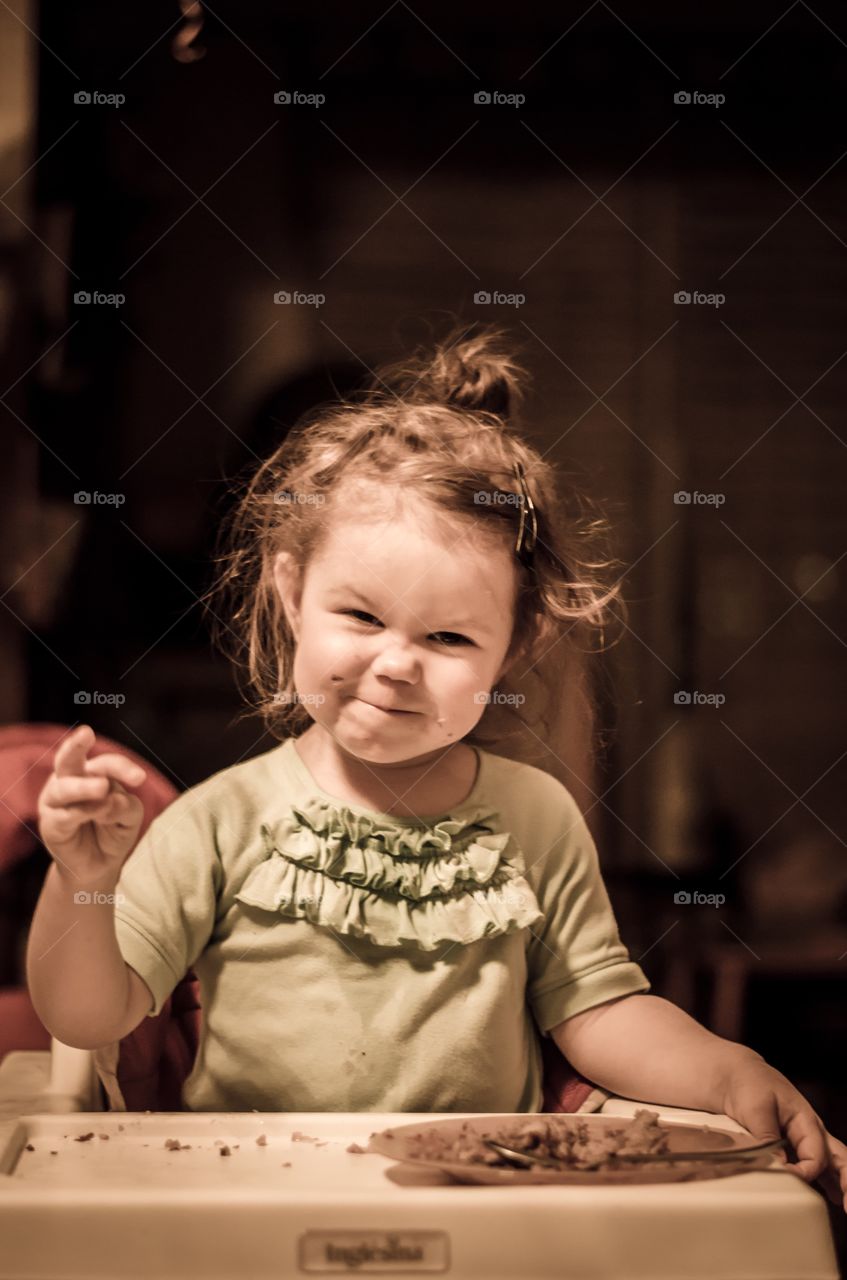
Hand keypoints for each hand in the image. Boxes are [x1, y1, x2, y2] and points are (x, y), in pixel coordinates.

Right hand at [37, 724, 146, 880]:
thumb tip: (112, 799)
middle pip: (68, 758)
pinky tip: (98, 812)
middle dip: (76, 744)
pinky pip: (64, 815)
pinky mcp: (50, 825)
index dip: (123, 767)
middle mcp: (68, 781)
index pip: (106, 764)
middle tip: (86, 733)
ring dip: (84, 786)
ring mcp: (55, 803)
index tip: (140, 779)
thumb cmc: (113, 831)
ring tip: (102, 788)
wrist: (98, 865)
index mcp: (90, 773)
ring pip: (63, 787)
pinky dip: (82, 811)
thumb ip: (126, 805)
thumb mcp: (129, 816)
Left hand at [721, 1049, 846, 1211]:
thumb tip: (778, 1167)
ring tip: (845, 1205)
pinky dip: (825, 1180)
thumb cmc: (748, 1083)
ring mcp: (800, 1139)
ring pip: (830, 1164)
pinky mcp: (787, 1145)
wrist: (730, 1072)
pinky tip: (833, 1196)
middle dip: (846, 1182)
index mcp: (806, 1121)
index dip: (804, 1174)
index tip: (787, 1179)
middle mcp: (809, 1132)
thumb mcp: (755, 1108)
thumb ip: (768, 1137)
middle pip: (838, 1159)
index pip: (816, 1157)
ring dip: (839, 1184)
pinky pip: (811, 1165)